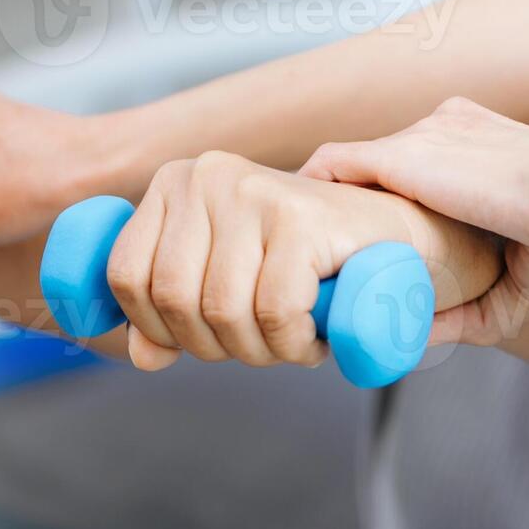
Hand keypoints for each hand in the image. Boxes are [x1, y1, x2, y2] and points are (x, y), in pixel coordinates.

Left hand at [106, 151, 501, 371]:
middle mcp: (207, 175)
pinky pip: (272, 311)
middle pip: (171, 298)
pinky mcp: (300, 218)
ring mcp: (254, 191)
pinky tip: (311, 339)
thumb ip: (173, 314)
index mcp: (175, 182)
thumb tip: (139, 353)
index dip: (156, 328)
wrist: (404, 238)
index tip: (199, 342)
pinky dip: (291, 344)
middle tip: (258, 348)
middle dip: (213, 346)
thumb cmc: (311, 261)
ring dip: (258, 351)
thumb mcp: (228, 280)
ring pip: (220, 310)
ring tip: (289, 342)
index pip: (125, 274)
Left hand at [299, 98, 528, 343]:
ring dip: (330, 205)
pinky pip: (336, 165)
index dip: (398, 208)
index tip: (381, 249)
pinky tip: (296, 225)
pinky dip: (314, 194)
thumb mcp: (517, 283)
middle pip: (383, 166)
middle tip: (334, 257)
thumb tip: (417, 338)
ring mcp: (424, 136)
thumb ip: (468, 308)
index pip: (423, 170)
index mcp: (482, 145)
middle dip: (358, 210)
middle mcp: (449, 129)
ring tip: (304, 245)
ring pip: (355, 168)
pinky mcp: (403, 154)